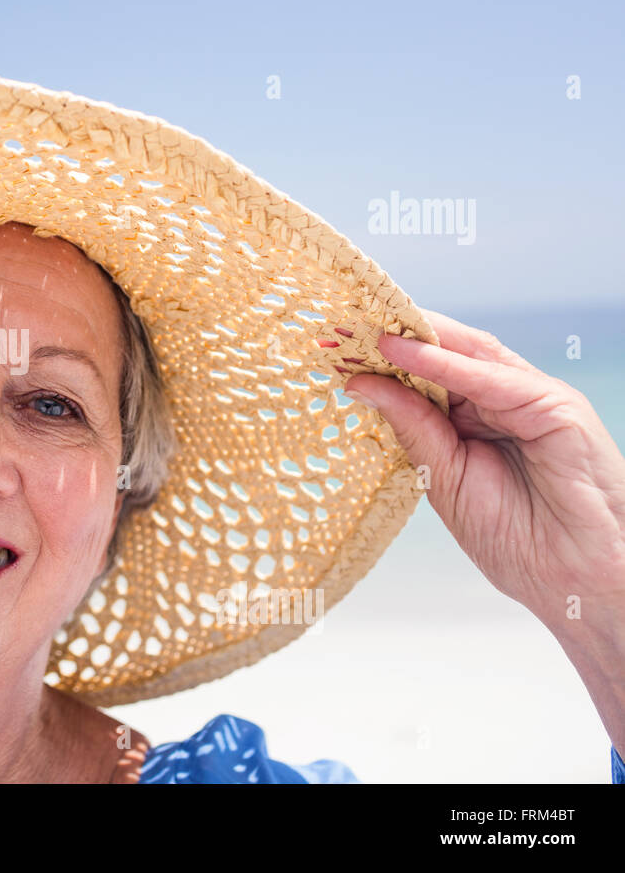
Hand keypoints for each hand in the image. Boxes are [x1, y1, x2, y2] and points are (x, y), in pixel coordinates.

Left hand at [343, 310, 624, 633]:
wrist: (574, 580)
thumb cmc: (518, 539)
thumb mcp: (442, 476)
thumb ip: (411, 425)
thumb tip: (362, 383)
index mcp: (475, 418)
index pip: (425, 373)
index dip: (381, 358)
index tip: (331, 345)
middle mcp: (503, 401)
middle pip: (445, 353)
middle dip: (392, 338)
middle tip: (338, 325)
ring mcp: (532, 399)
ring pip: (467, 354)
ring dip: (413, 339)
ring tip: (362, 329)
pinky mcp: (555, 406)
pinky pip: (491, 378)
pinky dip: (445, 362)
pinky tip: (405, 352)